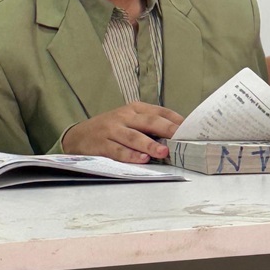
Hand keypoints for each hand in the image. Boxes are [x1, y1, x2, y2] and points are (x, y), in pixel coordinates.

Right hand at [61, 102, 182, 164]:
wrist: (78, 136)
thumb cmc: (110, 129)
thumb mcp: (128, 120)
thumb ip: (149, 125)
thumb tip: (177, 135)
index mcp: (134, 109)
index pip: (159, 112)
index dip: (175, 120)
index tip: (191, 128)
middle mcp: (124, 116)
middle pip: (149, 122)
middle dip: (167, 130)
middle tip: (182, 137)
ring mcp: (112, 130)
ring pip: (134, 137)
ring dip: (150, 145)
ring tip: (163, 152)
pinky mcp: (102, 145)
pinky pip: (118, 151)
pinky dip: (130, 156)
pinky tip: (141, 160)